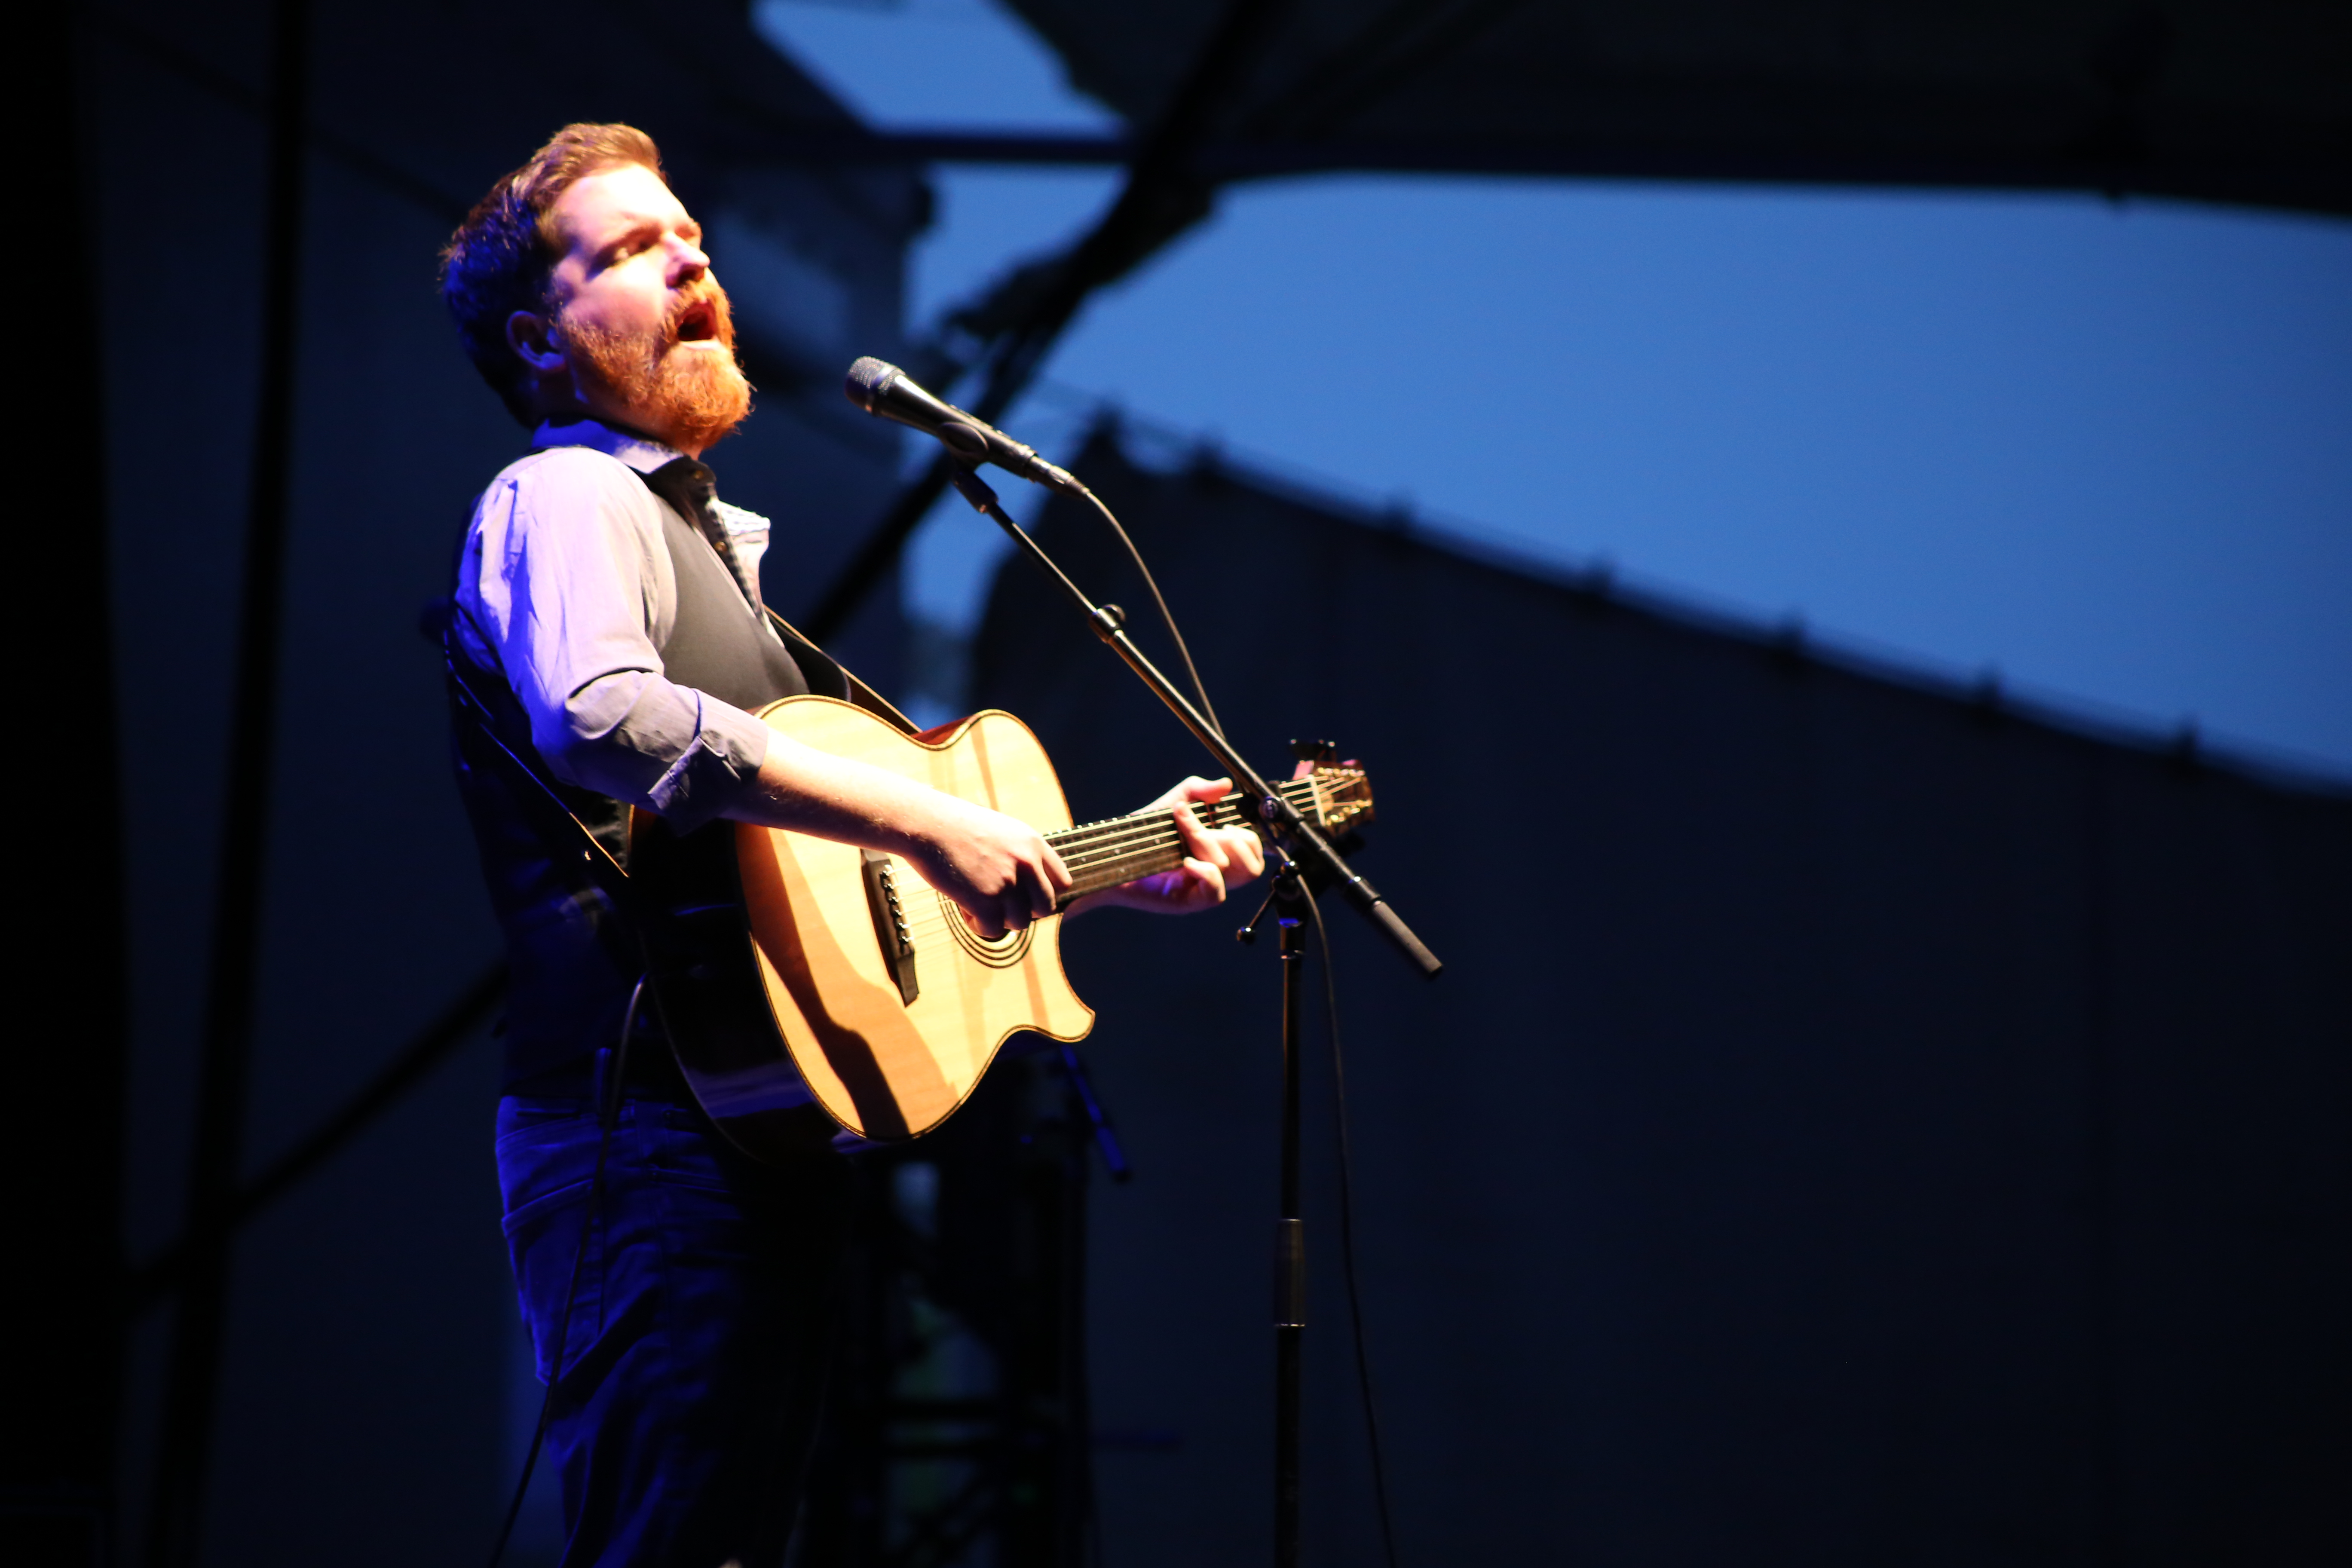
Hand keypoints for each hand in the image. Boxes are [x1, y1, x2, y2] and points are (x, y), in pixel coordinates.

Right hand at [905, 795, 1071, 939]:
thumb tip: (1032, 892)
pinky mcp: (985, 900)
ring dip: (998, 919)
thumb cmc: (959, 829)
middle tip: (999, 903)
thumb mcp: (1004, 833)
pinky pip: (993, 930)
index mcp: (1034, 844)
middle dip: (1023, 911)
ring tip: (976, 901)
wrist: (928, 824)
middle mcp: (1027, 863)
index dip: (1043, 894)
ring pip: (1020, 923)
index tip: (1025, 896)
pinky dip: (978, 925)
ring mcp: (1007, 882)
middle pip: (1045, 908)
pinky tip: (964, 907)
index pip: (1062, 884)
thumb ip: (1024, 857)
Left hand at [1071, 776, 1266, 917]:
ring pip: (1232, 870)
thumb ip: (1199, 790)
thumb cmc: (1145, 833)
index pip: (1256, 851)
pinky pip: (1216, 892)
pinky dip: (1204, 871)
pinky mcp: (1190, 901)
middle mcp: (1217, 873)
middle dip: (1229, 837)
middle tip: (1199, 828)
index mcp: (1220, 853)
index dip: (1248, 835)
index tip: (1223, 820)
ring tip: (1187, 836)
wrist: (1115, 855)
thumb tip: (1226, 784)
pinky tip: (1185, 862)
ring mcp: (1204, 888)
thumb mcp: (1173, 803)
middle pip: (1253, 863)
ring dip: (1209, 844)